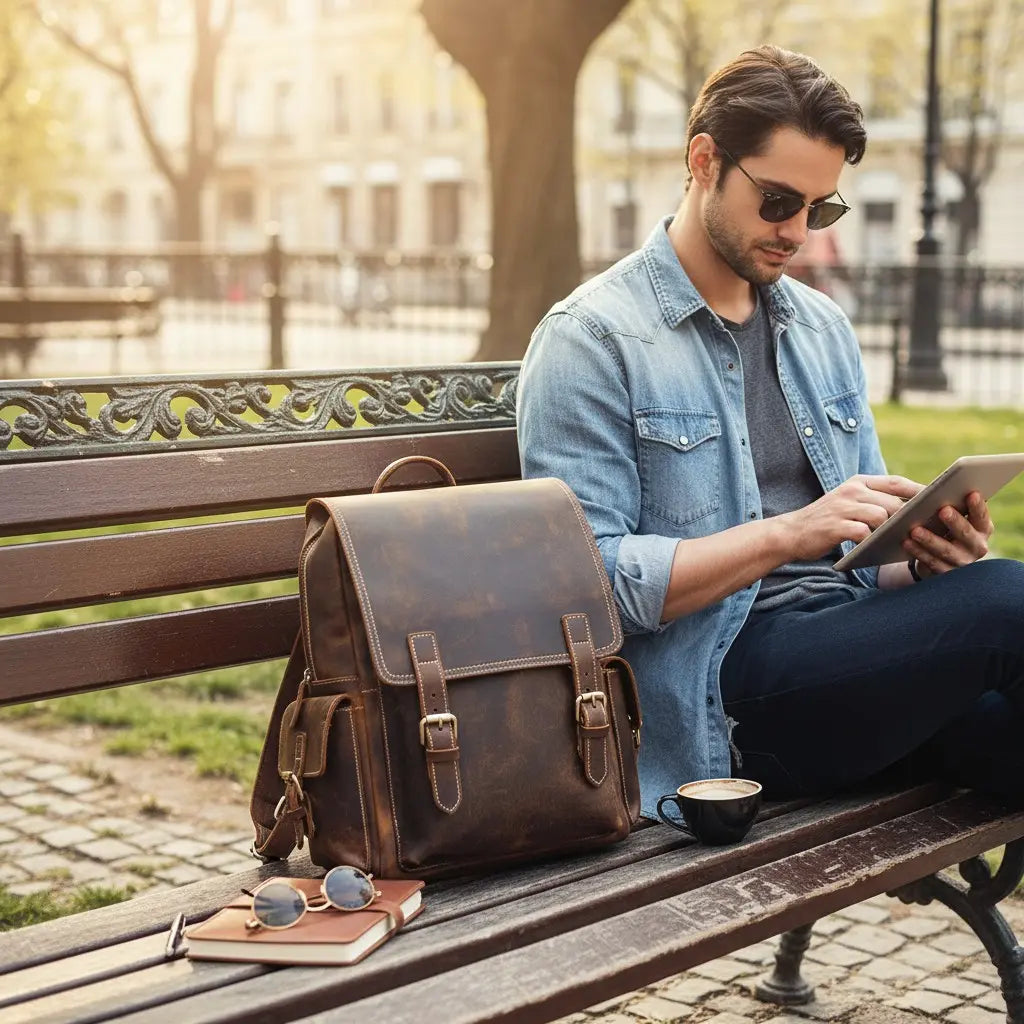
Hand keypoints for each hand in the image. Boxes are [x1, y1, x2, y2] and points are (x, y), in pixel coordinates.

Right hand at [777, 474, 921, 561]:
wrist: (790, 533)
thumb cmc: (825, 522)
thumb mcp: (848, 503)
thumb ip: (873, 501)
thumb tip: (909, 510)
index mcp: (857, 482)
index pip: (896, 482)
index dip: (920, 490)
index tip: (940, 500)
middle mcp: (851, 490)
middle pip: (893, 501)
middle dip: (911, 516)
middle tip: (927, 529)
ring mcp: (842, 507)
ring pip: (881, 516)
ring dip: (893, 530)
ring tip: (904, 542)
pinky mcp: (835, 526)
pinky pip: (864, 533)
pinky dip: (874, 542)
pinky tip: (880, 549)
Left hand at [903, 491, 992, 577]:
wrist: (938, 556)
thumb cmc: (945, 527)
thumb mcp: (952, 517)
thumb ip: (953, 507)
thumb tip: (941, 490)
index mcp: (982, 528)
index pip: (981, 516)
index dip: (978, 506)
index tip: (971, 493)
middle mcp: (977, 546)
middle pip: (966, 534)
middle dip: (954, 522)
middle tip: (943, 510)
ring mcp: (963, 562)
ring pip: (946, 550)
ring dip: (930, 540)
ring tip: (915, 530)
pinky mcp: (945, 573)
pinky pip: (931, 562)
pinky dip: (918, 552)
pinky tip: (906, 542)